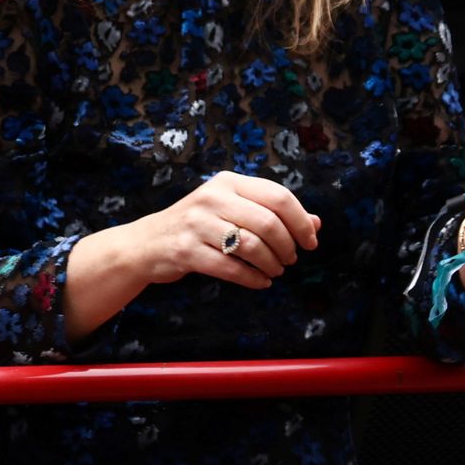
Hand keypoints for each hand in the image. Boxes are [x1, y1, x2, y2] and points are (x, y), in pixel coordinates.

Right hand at [121, 171, 319, 289]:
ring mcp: (196, 223)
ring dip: (271, 264)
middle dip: (287, 247)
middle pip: (268, 222)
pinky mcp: (185, 250)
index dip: (301, 221)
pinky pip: (231, 268)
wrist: (147, 243)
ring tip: (275, 271)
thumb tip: (316, 224)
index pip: (278, 196)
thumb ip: (272, 212)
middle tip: (291, 260)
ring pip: (251, 246)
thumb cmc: (198, 225)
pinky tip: (260, 282)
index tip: (310, 242)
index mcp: (228, 182)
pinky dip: (253, 279)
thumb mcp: (233, 209)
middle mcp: (211, 197)